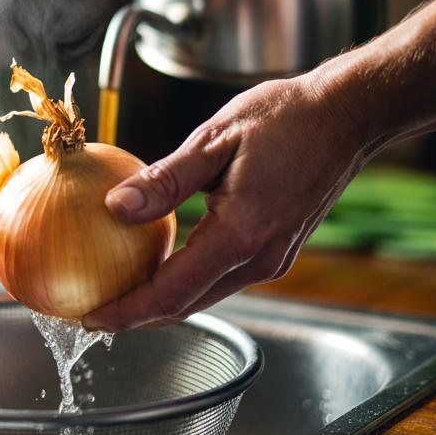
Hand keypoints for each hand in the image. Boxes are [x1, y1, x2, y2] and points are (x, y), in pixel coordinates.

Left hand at [83, 75, 373, 331]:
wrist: (346, 116)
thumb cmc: (284, 117)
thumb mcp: (214, 139)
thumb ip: (164, 180)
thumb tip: (115, 207)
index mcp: (241, 234)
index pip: (170, 292)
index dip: (127, 312)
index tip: (89, 318)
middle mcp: (260, 257)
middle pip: (186, 305)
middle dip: (137, 316)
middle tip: (92, 312)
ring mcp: (273, 259)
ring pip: (204, 295)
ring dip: (161, 300)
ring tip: (118, 292)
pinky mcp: (278, 251)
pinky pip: (222, 277)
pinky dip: (186, 280)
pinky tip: (158, 264)